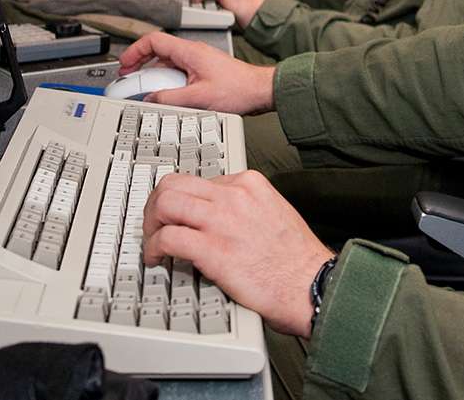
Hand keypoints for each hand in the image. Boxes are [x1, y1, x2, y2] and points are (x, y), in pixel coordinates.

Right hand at [117, 32, 275, 114]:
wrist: (260, 91)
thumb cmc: (238, 89)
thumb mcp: (199, 98)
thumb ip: (170, 98)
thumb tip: (149, 99)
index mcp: (190, 51)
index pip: (154, 41)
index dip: (135, 51)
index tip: (124, 64)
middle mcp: (193, 52)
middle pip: (158, 51)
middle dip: (140, 64)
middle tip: (128, 78)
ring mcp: (198, 60)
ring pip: (167, 62)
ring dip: (153, 73)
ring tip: (143, 88)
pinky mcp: (203, 70)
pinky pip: (178, 71)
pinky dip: (166, 79)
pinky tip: (164, 93)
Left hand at [143, 171, 333, 337]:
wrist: (313, 285)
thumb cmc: (297, 261)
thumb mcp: (273, 213)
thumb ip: (244, 208)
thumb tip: (216, 217)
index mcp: (250, 184)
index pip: (198, 180)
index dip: (180, 200)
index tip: (175, 217)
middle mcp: (234, 195)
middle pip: (174, 183)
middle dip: (155, 205)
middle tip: (153, 225)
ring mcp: (222, 220)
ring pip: (165, 203)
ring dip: (150, 224)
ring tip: (151, 242)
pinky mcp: (213, 249)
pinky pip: (167, 238)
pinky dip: (153, 248)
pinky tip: (157, 260)